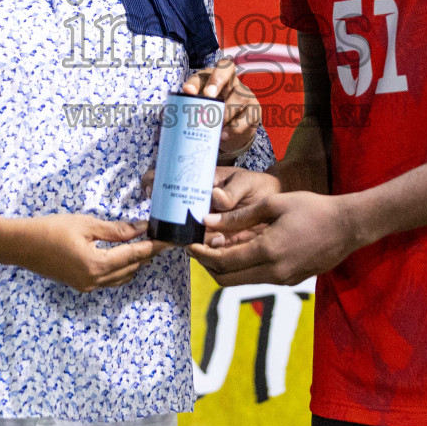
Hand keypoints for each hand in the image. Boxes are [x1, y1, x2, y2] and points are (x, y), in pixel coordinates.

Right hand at [0, 213, 170, 292]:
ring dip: (135, 262)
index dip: (154, 246)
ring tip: (146, 245)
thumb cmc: (51, 230)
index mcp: (97, 265)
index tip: (169, 240)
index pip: (134, 255)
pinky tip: (124, 256)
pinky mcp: (80, 285)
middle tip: (161, 239)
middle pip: (131, 268)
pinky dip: (120, 269)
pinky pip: (109, 280)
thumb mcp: (86, 224)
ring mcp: (87, 285)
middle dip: (147, 254)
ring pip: (121, 277)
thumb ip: (115, 229)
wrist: (21, 245)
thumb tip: (140, 228)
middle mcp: (94, 280)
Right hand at [136, 165, 280, 246]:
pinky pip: (201, 245)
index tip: (150, 188)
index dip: (153, 181)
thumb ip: (232, 191)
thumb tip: (216, 197)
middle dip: (166, 216)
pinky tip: (219, 245)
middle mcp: (196, 202)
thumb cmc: (258, 187)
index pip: (168, 177)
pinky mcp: (213, 238)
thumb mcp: (246, 183)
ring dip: (188, 236)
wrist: (276, 207)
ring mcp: (203, 221)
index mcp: (199, 182)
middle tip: (180, 221)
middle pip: (169, 207)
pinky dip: (205, 248)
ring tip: (213, 238)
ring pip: (183, 230)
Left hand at [182, 57, 260, 157]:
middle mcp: (229, 80)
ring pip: (235, 99)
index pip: (205, 72)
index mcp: (211, 77)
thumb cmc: (207, 117)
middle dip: (216, 82)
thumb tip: (166, 116)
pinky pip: (245, 118)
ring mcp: (244, 93)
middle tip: (208, 96)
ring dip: (223, 115)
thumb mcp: (195, 111)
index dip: (196, 81)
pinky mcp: (254, 109)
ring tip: (213, 128)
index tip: (187, 91)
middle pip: (224, 73)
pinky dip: (233, 129)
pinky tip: (223, 136)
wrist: (229, 133)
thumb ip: (183, 110)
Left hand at [189, 192, 367, 285]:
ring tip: (218, 245)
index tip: (189, 244)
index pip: (223, 262)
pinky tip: (243, 247)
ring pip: (242, 281)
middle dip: (208, 265)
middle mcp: (274, 272)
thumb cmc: (312, 209)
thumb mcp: (274, 205)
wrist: (348, 226)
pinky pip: (258, 277)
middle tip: (199, 248)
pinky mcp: (291, 280)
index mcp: (267, 252)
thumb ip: (238, 217)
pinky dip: (244, 266)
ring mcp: (283, 280)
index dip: (202, 254)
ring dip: (226, 267)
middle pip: (227, 280)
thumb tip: (208, 221)